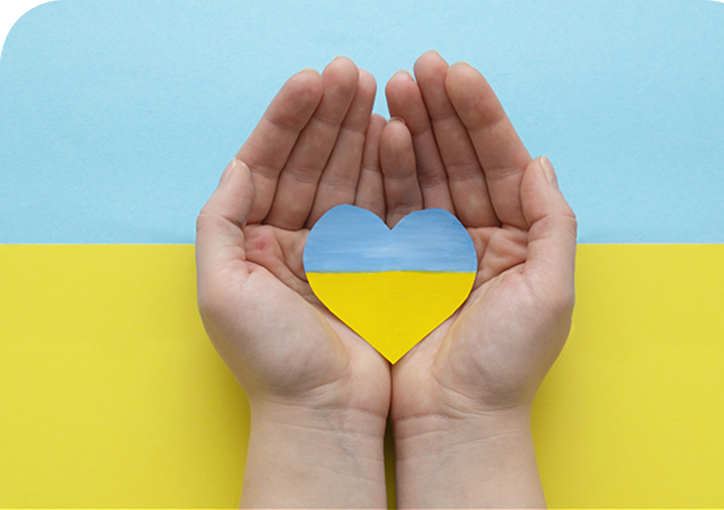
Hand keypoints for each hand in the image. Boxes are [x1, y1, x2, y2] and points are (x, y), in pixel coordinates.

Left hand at [195, 57, 390, 507]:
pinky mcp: (371, 260)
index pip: (268, 162)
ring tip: (372, 88)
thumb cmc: (271, 360)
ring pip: (344, 174)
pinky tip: (392, 134)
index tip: (312, 81)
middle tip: (350, 72)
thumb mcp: (222, 289)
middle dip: (327, 115)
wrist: (325, 412)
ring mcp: (334, 246)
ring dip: (357, 131)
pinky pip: (378, 204)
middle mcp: (291, 236)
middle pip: (309, 160)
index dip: (287, 120)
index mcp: (252, 238)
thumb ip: (221, 220)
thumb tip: (237, 163)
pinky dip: (385, 169)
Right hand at [383, 51, 576, 507]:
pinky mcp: (400, 262)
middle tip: (419, 68)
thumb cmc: (506, 364)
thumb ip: (553, 222)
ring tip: (393, 88)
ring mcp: (437, 245)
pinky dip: (389, 171)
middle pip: (461, 159)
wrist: (454, 417)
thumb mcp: (550, 291)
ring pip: (426, 174)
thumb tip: (542, 162)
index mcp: (519, 236)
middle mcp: (479, 233)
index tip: (457, 75)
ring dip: (412, 130)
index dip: (481, 117)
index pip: (501, 161)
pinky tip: (381, 136)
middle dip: (442, 112)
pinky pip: (395, 206)